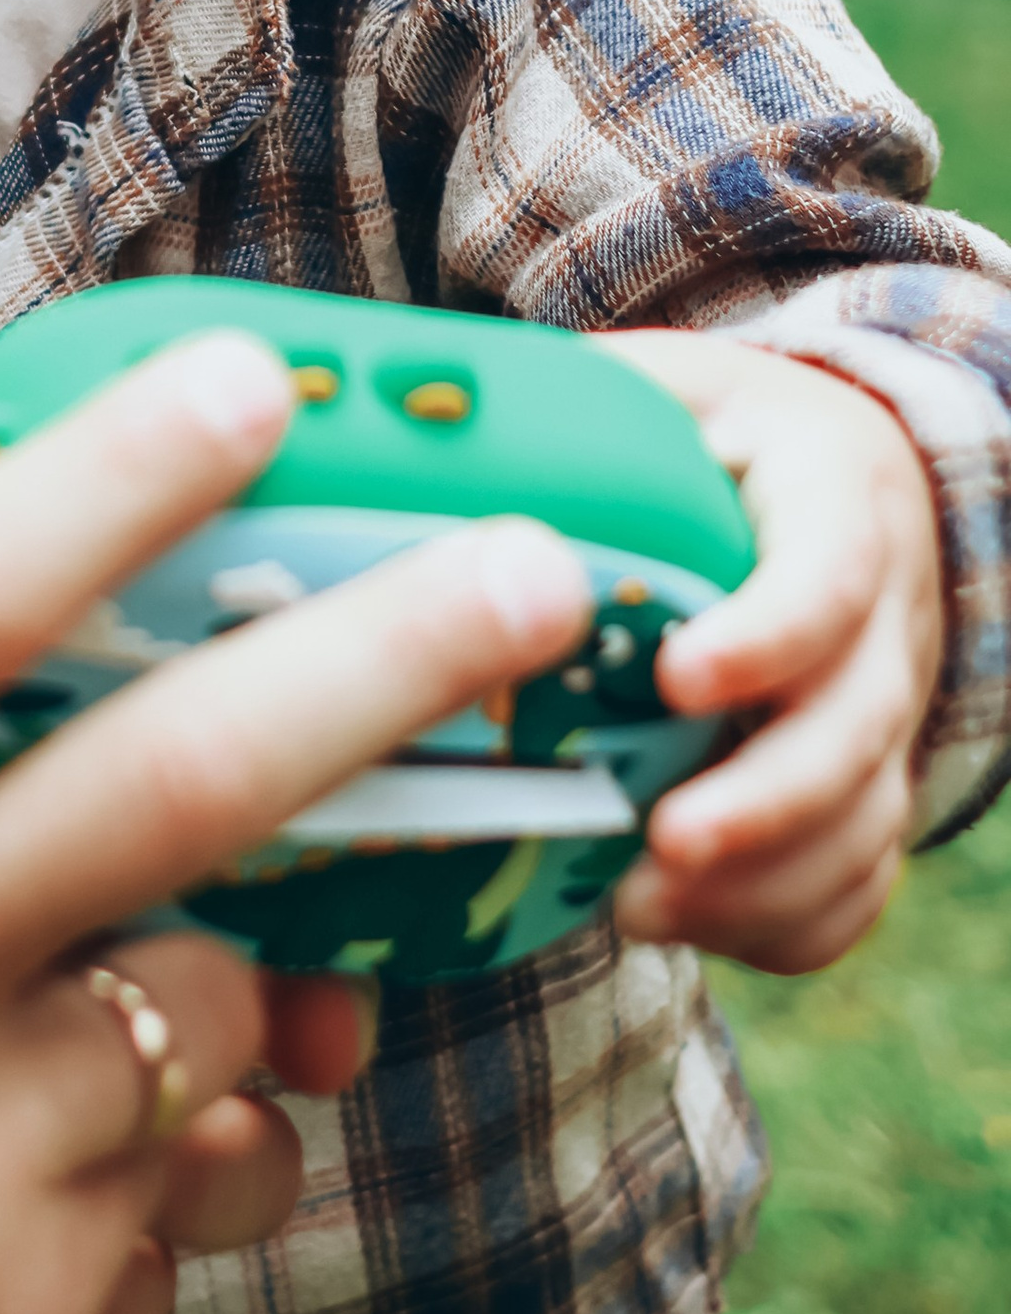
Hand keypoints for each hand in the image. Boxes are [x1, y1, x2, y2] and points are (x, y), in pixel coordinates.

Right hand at [0, 333, 591, 1313]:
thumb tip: (44, 690)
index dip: (116, 469)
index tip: (255, 378)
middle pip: (172, 777)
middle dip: (390, 657)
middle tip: (541, 578)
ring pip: (217, 1002)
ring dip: (247, 978)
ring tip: (202, 994)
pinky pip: (179, 1184)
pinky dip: (180, 1152)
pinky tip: (78, 1175)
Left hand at [595, 330, 943, 972]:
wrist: (818, 469)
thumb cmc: (704, 427)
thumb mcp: (657, 388)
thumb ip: (578, 412)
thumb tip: (428, 434)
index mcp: (836, 496)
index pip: (831, 571)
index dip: (768, 636)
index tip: (678, 679)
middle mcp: (886, 611)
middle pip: (858, 722)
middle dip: (766, 799)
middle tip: (664, 840)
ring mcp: (885, 708)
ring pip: (866, 818)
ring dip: (764, 881)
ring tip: (638, 906)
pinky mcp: (866, 783)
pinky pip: (859, 879)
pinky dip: (782, 922)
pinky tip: (684, 925)